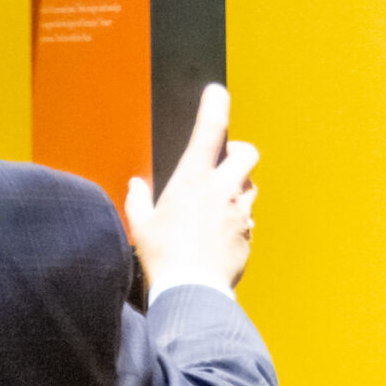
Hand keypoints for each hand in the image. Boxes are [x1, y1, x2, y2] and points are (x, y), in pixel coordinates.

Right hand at [123, 84, 258, 294]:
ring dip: (237, 187)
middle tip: (224, 161)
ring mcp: (240, 212)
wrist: (193, 293)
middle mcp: (223, 190)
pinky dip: (236, 217)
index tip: (217, 92)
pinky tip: (218, 233)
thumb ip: (138, 200)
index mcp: (194, 180)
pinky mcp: (248, 233)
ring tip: (217, 202)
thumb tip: (135, 186)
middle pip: (247, 153)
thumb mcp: (142, 226)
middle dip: (238, 152)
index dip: (216, 105)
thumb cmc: (164, 258)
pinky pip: (248, 216)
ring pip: (250, 185)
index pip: (211, 130)